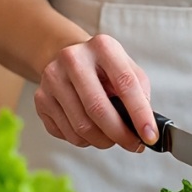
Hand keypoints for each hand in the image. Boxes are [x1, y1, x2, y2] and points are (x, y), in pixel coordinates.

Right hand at [32, 33, 154, 150]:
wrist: (69, 57)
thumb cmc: (104, 67)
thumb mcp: (127, 68)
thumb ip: (139, 93)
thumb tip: (146, 128)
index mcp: (103, 46)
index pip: (125, 84)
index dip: (140, 114)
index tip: (150, 136)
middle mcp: (73, 59)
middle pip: (98, 109)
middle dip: (120, 134)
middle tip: (133, 145)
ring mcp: (53, 78)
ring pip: (81, 127)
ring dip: (102, 140)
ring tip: (113, 138)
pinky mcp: (41, 98)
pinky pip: (66, 133)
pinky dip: (84, 140)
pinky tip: (92, 131)